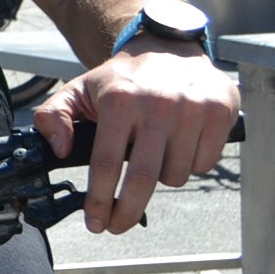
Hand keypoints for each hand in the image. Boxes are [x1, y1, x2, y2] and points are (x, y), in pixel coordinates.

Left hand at [36, 46, 238, 232]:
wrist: (168, 48)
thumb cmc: (121, 79)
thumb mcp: (78, 90)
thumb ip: (54, 116)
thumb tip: (59, 149)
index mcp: (120, 101)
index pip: (106, 163)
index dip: (100, 200)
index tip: (95, 222)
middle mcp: (158, 105)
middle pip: (143, 179)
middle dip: (127, 211)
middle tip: (116, 225)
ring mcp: (193, 109)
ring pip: (175, 175)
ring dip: (161, 177)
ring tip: (152, 154)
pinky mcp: (220, 112)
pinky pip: (203, 164)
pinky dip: (189, 164)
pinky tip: (179, 144)